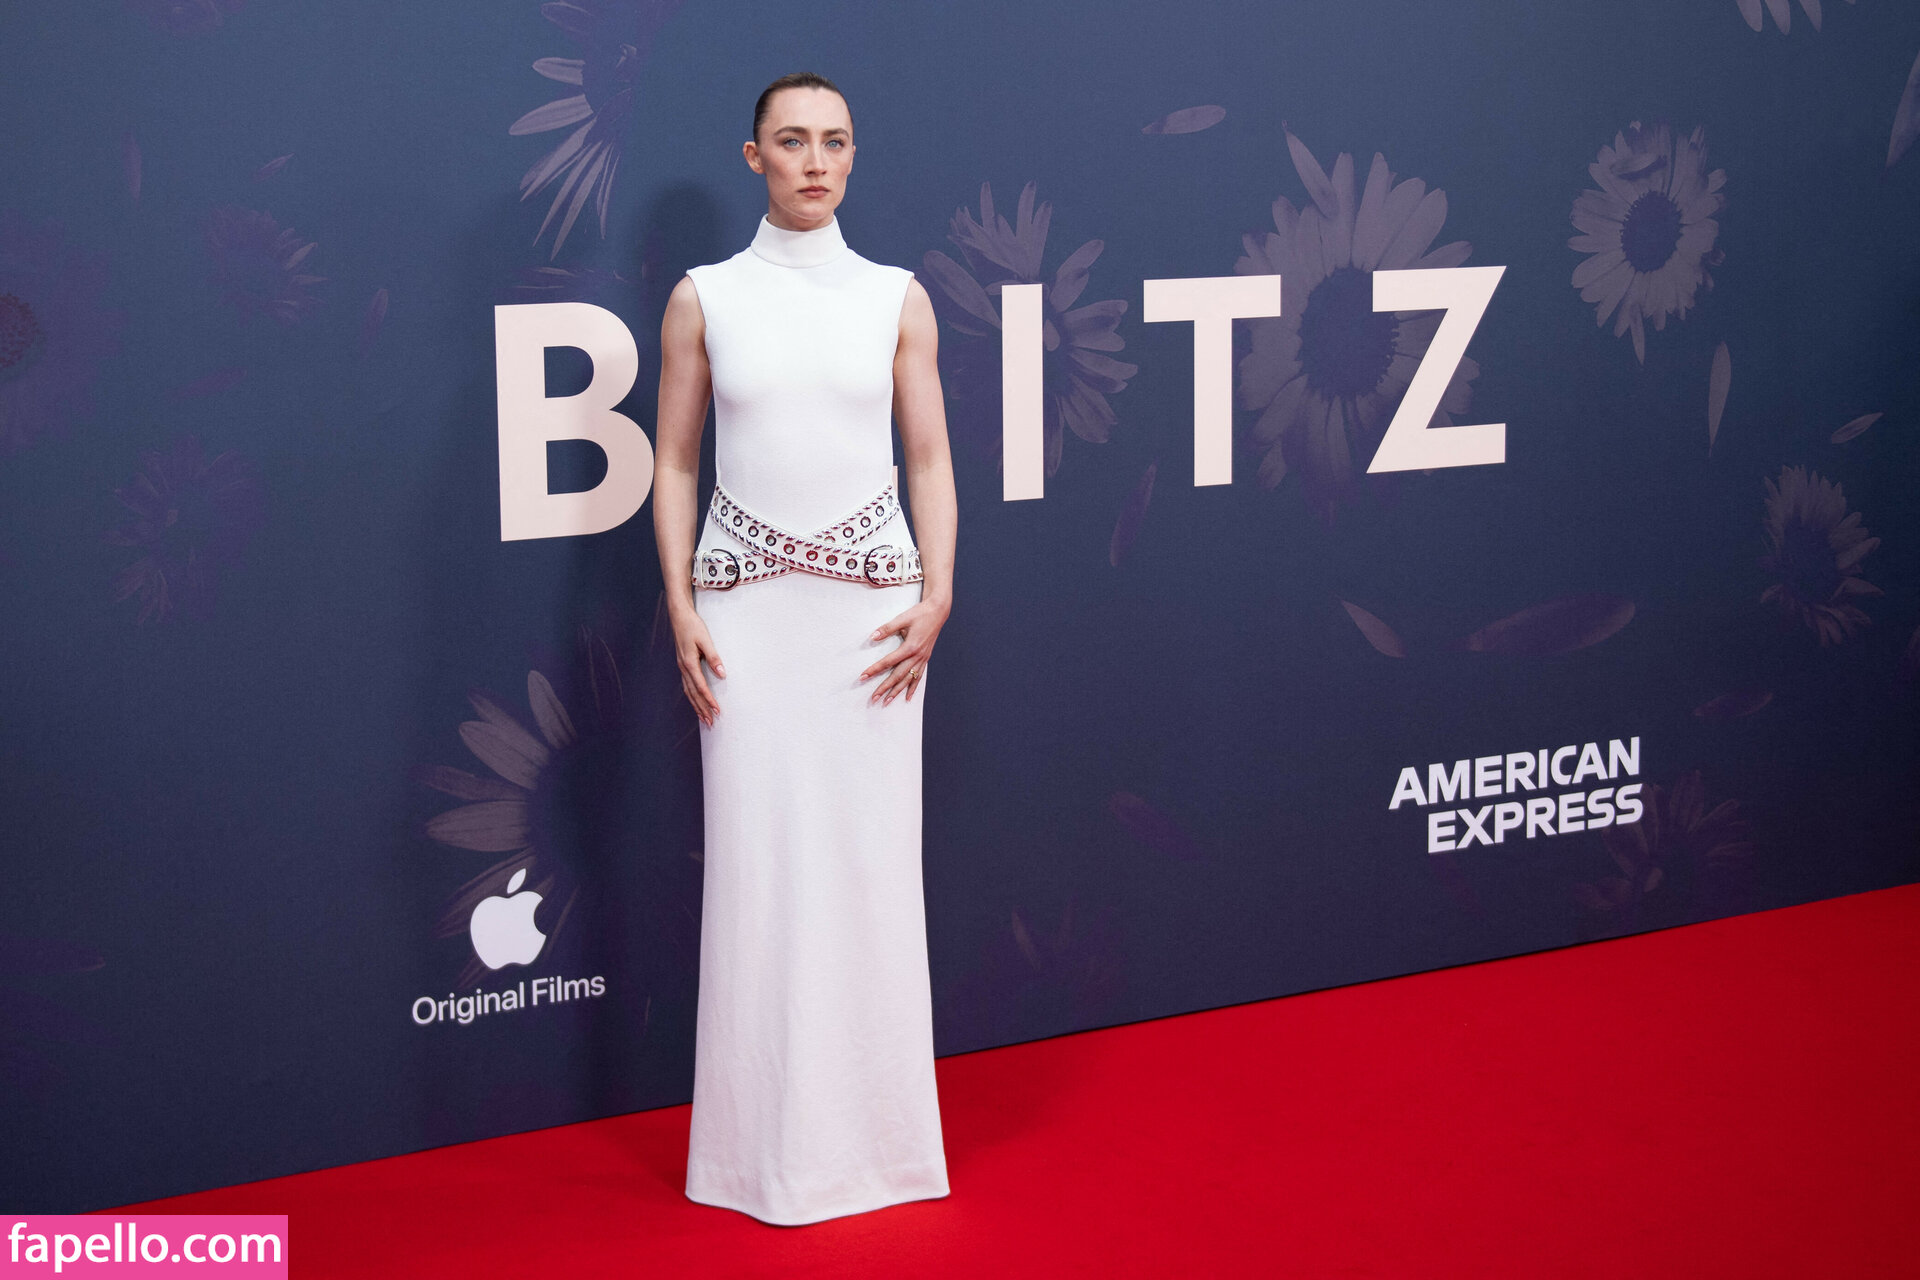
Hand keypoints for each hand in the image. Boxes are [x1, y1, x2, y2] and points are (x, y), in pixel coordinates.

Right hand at [671, 603, 724, 726]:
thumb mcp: (705, 640)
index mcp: (689, 663)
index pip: (701, 687)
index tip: (717, 711)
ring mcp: (682, 667)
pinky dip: (692, 697)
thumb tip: (722, 674)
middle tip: (711, 723)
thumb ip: (714, 657)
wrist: (679, 616)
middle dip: (702, 709)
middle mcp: (684, 668)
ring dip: (696, 706)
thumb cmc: (693, 627)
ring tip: (704, 719)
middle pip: (693, 694)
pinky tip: (696, 702)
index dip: (709, 700)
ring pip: (689, 692)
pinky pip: (687, 686)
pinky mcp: (683, 665)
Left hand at [861, 596, 948, 705]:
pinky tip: (908, 697)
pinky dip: (912, 688)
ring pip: (908, 679)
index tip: (863, 676)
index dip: (875, 669)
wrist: (938, 612)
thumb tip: (873, 637)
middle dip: (884, 688)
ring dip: (897, 691)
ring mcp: (922, 659)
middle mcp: (917, 656)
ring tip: (886, 702)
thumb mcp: (902, 618)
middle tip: (873, 698)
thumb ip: (887, 628)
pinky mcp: (925, 659)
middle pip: (898, 676)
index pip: (888, 662)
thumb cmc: (920, 614)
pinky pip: (918, 677)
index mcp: (910, 647)